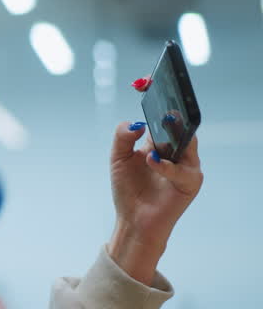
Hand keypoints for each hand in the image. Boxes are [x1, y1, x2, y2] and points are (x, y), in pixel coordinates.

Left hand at [106, 122, 202, 284]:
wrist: (133, 220)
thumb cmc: (128, 190)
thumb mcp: (118, 158)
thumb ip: (123, 137)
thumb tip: (137, 123)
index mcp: (159, 144)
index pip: (165, 120)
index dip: (161, 106)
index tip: (152, 88)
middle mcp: (175, 153)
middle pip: (182, 128)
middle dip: (174, 118)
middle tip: (163, 112)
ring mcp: (185, 168)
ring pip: (188, 144)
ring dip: (170, 142)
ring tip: (151, 146)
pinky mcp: (190, 184)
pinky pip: (184, 171)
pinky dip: (168, 166)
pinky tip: (152, 162)